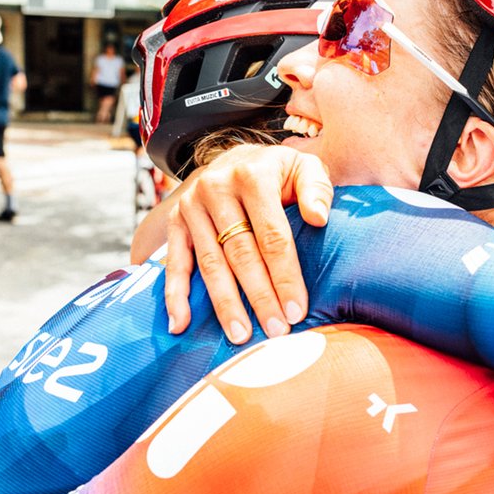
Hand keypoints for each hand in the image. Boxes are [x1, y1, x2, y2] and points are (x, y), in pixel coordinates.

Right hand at [165, 144, 332, 343]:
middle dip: (259, 296)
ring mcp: (192, 206)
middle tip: (275, 330)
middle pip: (240, 253)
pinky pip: (175, 262)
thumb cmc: (278, 172)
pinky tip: (180, 324)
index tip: (296, 310)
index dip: (284, 275)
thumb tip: (319, 218)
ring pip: (210, 263)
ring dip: (224, 303)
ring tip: (239, 335)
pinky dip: (175, 295)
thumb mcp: (304, 167)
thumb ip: (317, 188)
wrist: (235, 158)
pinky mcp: (175, 222)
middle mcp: (217, 188)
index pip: (271, 235)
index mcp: (252, 176)